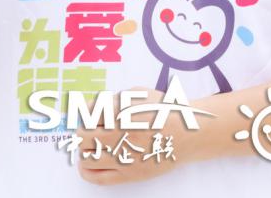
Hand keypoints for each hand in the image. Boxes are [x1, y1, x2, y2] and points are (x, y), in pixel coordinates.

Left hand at [73, 86, 187, 185]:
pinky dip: (86, 169)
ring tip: (94, 145)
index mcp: (121, 113)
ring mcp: (123, 158)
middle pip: (82, 137)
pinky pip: (97, 177)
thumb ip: (112, 99)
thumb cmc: (163, 111)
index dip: (87, 113)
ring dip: (86, 149)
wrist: (188, 133)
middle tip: (91, 130)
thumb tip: (89, 109)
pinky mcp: (129, 175)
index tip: (92, 115)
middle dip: (84, 131)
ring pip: (86, 157)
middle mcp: (120, 136)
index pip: (87, 115)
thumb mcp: (137, 94)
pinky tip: (88, 162)